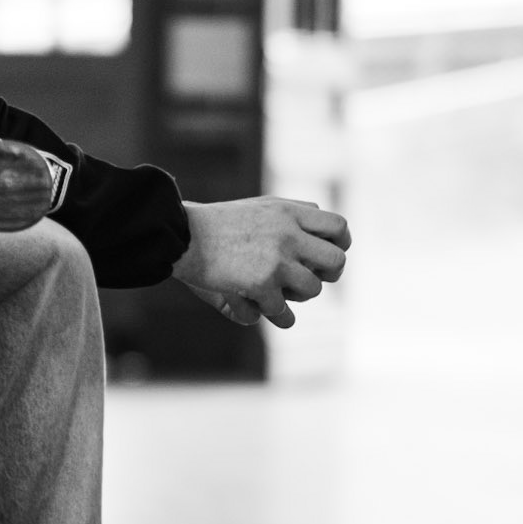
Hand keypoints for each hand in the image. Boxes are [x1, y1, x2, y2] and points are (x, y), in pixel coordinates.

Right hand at [173, 197, 349, 329]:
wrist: (181, 234)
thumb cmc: (217, 223)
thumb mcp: (260, 207)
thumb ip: (292, 214)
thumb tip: (320, 223)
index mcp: (289, 212)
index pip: (338, 228)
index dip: (341, 245)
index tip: (329, 256)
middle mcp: (289, 234)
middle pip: (336, 261)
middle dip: (329, 275)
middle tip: (313, 279)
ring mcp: (277, 260)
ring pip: (312, 290)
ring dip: (298, 296)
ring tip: (282, 295)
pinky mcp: (261, 284)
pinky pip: (283, 312)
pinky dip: (278, 316)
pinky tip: (271, 314)